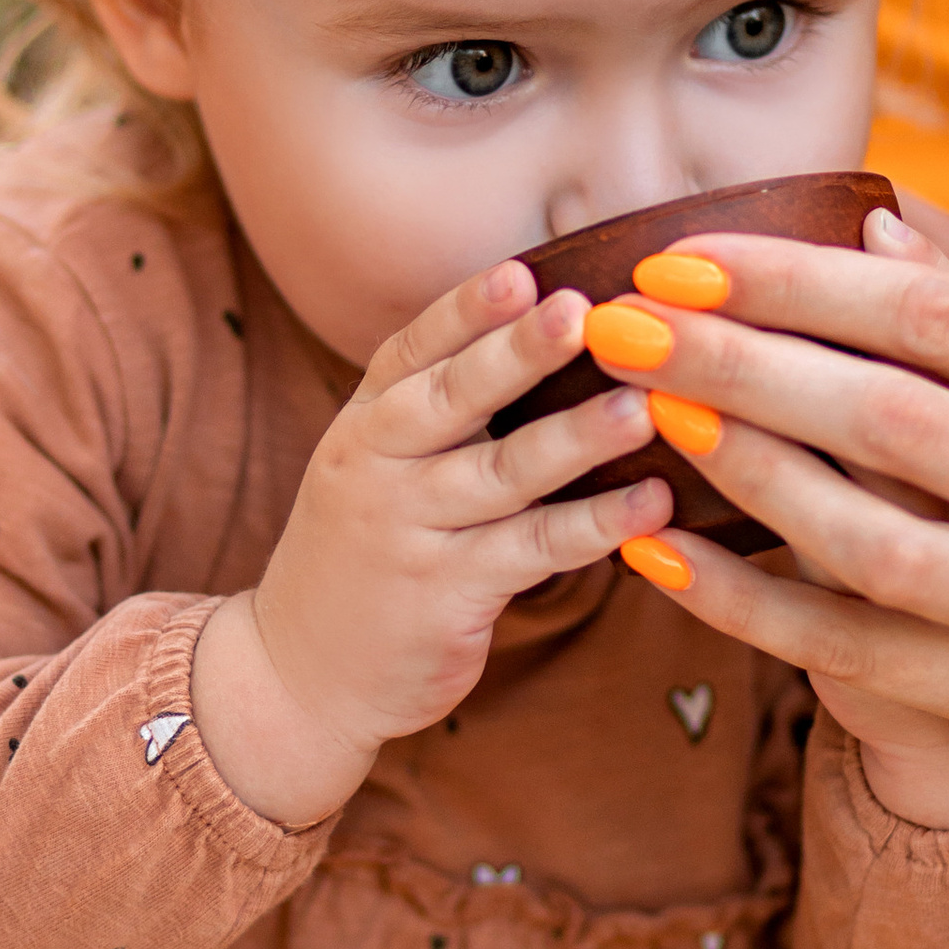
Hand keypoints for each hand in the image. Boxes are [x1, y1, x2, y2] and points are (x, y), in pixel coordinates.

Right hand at [192, 262, 670, 826]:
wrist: (298, 674)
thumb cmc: (367, 549)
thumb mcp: (376, 463)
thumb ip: (440, 404)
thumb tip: (546, 321)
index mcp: (366, 422)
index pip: (413, 351)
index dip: (466, 311)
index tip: (522, 274)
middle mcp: (379, 468)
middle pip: (453, 400)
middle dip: (518, 354)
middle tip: (583, 313)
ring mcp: (409, 533)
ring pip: (502, 476)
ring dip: (575, 440)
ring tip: (642, 407)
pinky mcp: (446, 597)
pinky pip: (531, 551)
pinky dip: (594, 526)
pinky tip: (650, 504)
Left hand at [588, 207, 948, 948]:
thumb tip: (873, 221)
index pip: (939, 315)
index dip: (796, 282)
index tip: (684, 254)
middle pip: (891, 419)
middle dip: (737, 364)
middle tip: (624, 322)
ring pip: (869, 543)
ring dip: (737, 475)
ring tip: (646, 412)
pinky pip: (857, 652)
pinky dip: (748, 602)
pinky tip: (663, 554)